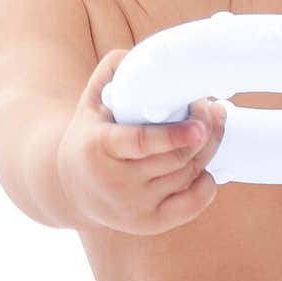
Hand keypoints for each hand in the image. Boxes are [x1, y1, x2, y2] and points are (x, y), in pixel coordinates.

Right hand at [57, 50, 227, 233]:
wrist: (70, 187)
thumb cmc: (89, 136)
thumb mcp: (90, 102)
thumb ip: (112, 73)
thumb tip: (137, 56)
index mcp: (98, 147)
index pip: (142, 143)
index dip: (175, 134)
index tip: (200, 122)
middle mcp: (115, 182)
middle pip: (176, 158)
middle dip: (202, 132)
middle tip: (211, 110)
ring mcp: (132, 207)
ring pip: (187, 176)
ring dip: (206, 151)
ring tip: (209, 128)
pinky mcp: (148, 224)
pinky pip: (191, 205)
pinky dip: (206, 185)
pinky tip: (206, 167)